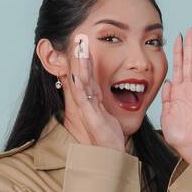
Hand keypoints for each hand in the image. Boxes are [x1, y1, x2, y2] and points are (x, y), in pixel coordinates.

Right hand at [63, 34, 124, 150]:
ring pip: (81, 83)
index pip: (88, 75)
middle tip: (79, 38)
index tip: (85, 43)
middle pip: (81, 75)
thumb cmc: (110, 135)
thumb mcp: (109, 112)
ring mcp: (87, 109)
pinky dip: (80, 86)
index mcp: (93, 99)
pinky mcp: (90, 117)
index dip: (86, 59)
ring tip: (79, 49)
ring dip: (79, 66)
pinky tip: (77, 75)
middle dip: (80, 56)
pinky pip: (84, 99)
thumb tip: (114, 88)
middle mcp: (87, 102)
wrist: (111, 154)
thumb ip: (107, 100)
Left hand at [159, 25, 191, 163]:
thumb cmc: (177, 133)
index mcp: (177, 91)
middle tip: (190, 30)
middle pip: (189, 62)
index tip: (176, 37)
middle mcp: (189, 88)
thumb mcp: (166, 114)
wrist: (188, 146)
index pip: (177, 66)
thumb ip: (166, 97)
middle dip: (189, 45)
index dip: (176, 51)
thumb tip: (168, 82)